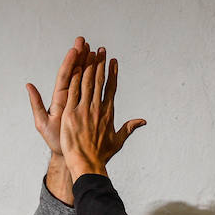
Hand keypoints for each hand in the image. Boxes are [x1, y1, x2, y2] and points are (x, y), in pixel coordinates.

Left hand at [26, 36, 92, 155]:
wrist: (67, 152)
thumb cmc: (54, 140)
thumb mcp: (42, 123)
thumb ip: (36, 104)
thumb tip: (28, 85)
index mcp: (59, 98)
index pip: (64, 76)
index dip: (69, 62)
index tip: (75, 49)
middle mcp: (68, 96)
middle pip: (74, 72)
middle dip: (79, 56)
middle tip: (84, 41)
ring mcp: (78, 99)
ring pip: (83, 77)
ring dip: (88, 62)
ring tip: (94, 48)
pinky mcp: (86, 105)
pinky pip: (91, 88)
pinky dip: (94, 76)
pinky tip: (99, 66)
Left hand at [60, 48, 145, 179]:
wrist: (87, 164)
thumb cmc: (102, 155)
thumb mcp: (118, 141)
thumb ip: (129, 128)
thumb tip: (143, 121)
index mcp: (108, 113)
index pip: (110, 88)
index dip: (112, 73)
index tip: (113, 62)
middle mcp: (96, 108)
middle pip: (99, 81)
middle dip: (100, 64)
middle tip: (101, 49)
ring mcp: (83, 110)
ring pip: (86, 82)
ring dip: (88, 66)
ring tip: (89, 52)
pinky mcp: (71, 113)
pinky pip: (73, 92)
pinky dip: (75, 78)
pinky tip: (76, 66)